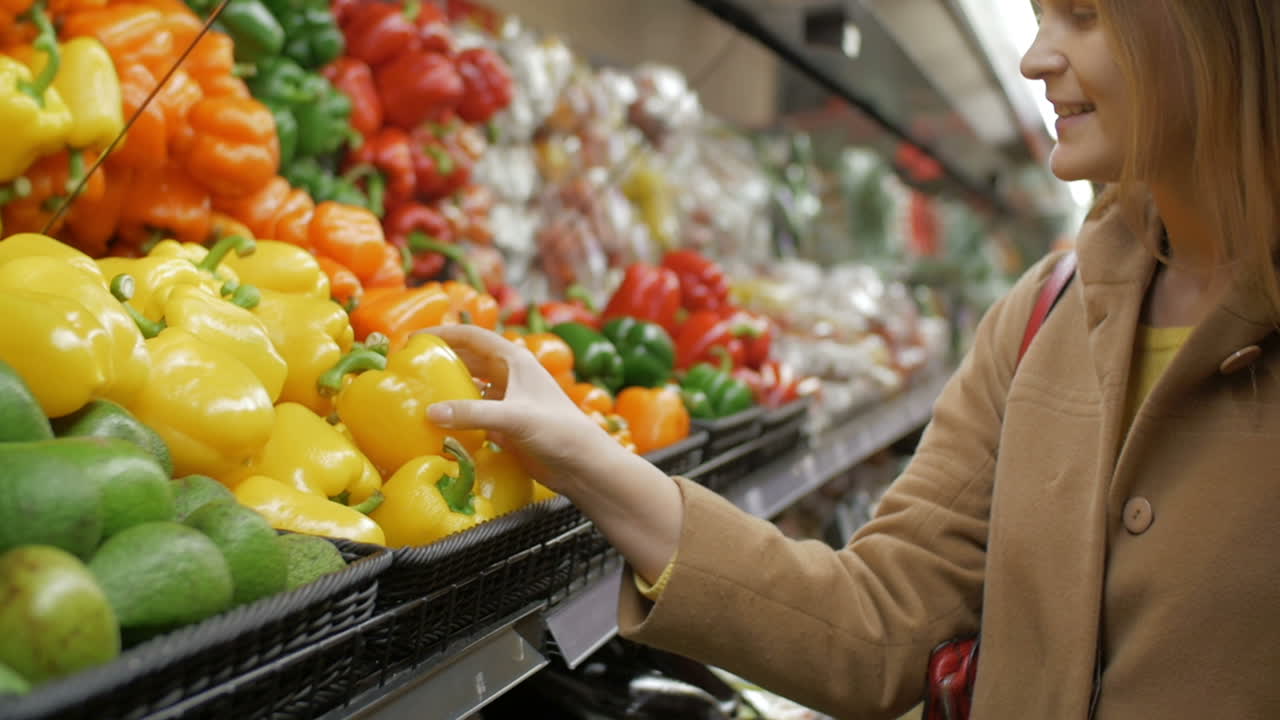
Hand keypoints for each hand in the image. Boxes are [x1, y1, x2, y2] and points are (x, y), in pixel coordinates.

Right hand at [425, 324, 684, 580]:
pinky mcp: (508, 425)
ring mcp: (510, 400)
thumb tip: (430, 412)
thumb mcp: (514, 418)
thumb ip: (472, 414)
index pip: (474, 337)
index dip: (445, 333)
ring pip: (472, 386)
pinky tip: (438, 423)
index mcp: (515, 361)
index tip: (415, 338)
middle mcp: (511, 376)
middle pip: (470, 359)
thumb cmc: (558, 431)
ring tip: (418, 391)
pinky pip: (476, 413)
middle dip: (442, 359)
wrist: (583, 465)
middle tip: (409, 366)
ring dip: (449, 387)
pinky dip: (458, 414)